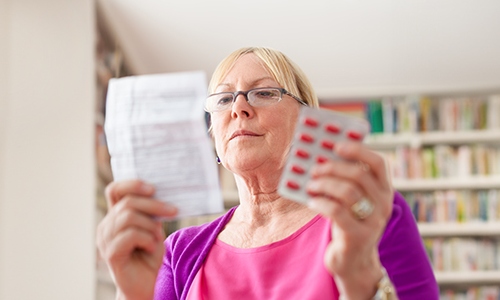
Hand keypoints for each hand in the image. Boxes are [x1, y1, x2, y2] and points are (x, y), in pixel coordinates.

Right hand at [96, 180, 177, 299]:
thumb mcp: (153, 228)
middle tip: (174, 211)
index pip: (115, 190)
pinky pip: (131, 235)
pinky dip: (147, 239)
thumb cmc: (149, 256)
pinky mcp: (111, 253)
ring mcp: (105, 240)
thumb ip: (151, 213)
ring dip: (150, 226)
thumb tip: (161, 194)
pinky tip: (151, 248)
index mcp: (115, 216)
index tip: (153, 188)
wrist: (145, 286)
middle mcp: (106, 226)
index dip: (132, 184)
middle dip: (154, 205)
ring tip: (156, 238)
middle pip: (128, 202)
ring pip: (129, 217)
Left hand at [306, 142, 393, 299]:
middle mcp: (383, 205)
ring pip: (348, 192)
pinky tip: (311, 202)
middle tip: (314, 168)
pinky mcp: (358, 237)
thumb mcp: (352, 201)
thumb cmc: (348, 222)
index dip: (358, 150)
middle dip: (333, 168)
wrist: (354, 261)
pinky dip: (320, 203)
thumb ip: (344, 181)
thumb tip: (320, 155)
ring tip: (310, 184)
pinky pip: (337, 212)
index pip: (379, 163)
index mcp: (384, 190)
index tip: (336, 145)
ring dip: (324, 184)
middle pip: (360, 175)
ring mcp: (373, 222)